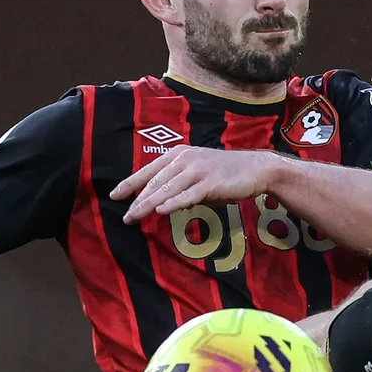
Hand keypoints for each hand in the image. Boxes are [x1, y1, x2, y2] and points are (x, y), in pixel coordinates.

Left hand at [112, 146, 281, 223]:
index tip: (115, 196)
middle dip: (137, 200)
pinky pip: (187, 195)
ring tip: (134, 217)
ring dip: (148, 204)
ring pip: (167, 189)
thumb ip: (179, 185)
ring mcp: (197, 170)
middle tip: (125, 217)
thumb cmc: (226, 173)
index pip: (148, 170)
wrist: (256, 169)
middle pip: (155, 182)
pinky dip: (173, 203)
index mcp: (179, 154)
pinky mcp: (210, 182)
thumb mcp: (198, 174)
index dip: (130, 183)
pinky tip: (160, 211)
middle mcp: (185, 159)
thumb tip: (163, 203)